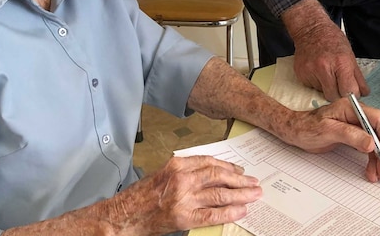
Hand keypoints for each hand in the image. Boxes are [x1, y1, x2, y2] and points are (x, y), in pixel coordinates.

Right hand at [114, 155, 261, 233]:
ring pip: (219, 194)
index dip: (229, 167)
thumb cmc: (142, 196)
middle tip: (254, 182)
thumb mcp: (164, 175)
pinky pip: (212, 215)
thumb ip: (186, 172)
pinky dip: (229, 212)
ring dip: (241, 194)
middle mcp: (182, 179)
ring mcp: (184, 198)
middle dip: (240, 180)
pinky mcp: (183, 217)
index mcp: (177, 165)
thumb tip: (213, 176)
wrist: (125, 215)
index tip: (240, 171)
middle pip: (218, 176)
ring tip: (254, 195)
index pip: (210, 162)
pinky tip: (241, 210)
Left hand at [278, 97, 379, 182]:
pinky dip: (372, 158)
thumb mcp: (328, 131)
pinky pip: (367, 146)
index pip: (379, 119)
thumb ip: (350, 135)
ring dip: (378, 159)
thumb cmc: (307, 127)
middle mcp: (357, 115)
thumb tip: (371, 144)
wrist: (294, 130)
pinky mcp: (353, 135)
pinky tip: (377, 168)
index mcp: (352, 108)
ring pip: (375, 142)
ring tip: (379, 175)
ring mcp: (356, 125)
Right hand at [282, 0, 369, 100]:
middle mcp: (325, 68)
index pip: (349, 91)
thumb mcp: (350, 55)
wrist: (310, 29)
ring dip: (326, 87)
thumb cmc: (332, 40)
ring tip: (326, 73)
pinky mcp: (301, 74)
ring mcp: (311, 71)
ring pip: (322, 93)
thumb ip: (358, 77)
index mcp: (341, 63)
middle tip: (339, 84)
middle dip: (338, 94)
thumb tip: (364, 93)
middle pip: (334, 96)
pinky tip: (317, 72)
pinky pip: (311, 87)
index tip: (351, 91)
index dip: (352, 94)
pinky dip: (316, 83)